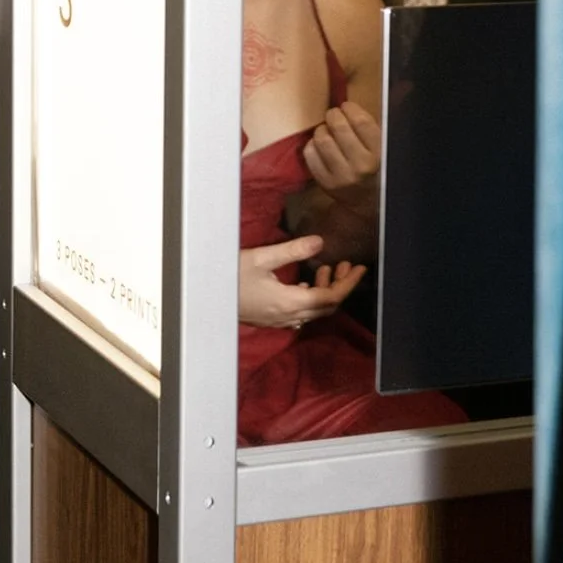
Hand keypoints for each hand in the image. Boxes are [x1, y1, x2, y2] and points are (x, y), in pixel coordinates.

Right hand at [239, 234, 366, 327]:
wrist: (203, 297)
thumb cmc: (229, 275)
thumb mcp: (261, 257)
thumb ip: (293, 250)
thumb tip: (319, 242)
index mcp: (290, 302)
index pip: (330, 297)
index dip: (348, 283)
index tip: (360, 268)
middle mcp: (288, 316)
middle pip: (326, 306)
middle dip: (340, 285)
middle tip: (346, 264)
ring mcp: (279, 320)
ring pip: (313, 310)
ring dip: (324, 290)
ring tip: (325, 267)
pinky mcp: (270, 319)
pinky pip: (300, 312)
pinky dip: (310, 297)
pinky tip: (305, 282)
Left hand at [302, 101, 381, 213]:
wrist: (364, 202)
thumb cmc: (373, 167)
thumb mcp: (380, 147)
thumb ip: (368, 127)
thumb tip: (348, 104)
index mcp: (379, 153)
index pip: (361, 122)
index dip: (350, 109)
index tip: (346, 107)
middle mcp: (361, 165)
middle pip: (339, 128)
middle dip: (333, 116)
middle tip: (333, 116)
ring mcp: (341, 176)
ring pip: (322, 139)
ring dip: (321, 130)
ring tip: (326, 131)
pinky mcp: (325, 183)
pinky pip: (310, 154)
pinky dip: (312, 145)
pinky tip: (319, 146)